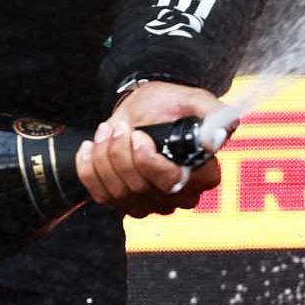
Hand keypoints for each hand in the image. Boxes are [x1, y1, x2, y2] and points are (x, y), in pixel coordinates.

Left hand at [76, 81, 223, 217]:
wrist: (145, 109)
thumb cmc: (170, 105)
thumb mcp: (194, 100)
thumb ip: (213, 114)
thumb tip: (215, 140)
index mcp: (203, 174)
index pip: (173, 183)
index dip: (150, 163)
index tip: (138, 136)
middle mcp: (179, 196)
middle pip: (141, 189)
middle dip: (121, 154)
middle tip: (119, 126)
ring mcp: (151, 204)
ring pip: (118, 193)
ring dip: (104, 157)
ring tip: (108, 129)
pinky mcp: (125, 204)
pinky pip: (100, 195)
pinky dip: (89, 169)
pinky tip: (91, 147)